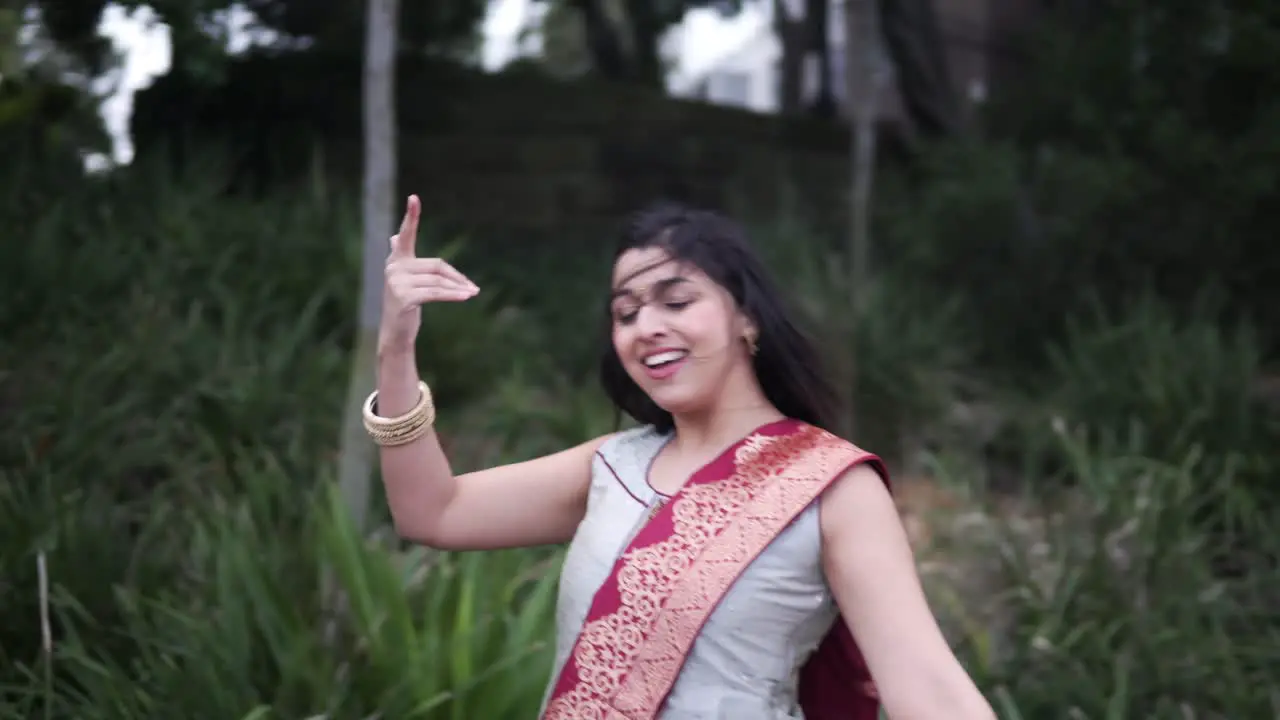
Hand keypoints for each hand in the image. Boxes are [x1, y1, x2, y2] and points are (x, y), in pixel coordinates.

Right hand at [380, 194, 478, 350]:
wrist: (396, 333)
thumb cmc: (405, 303)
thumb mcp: (405, 279)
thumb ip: (401, 257)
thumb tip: (392, 237)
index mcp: (396, 259)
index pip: (405, 234)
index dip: (411, 216)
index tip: (414, 197)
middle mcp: (393, 267)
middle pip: (436, 265)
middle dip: (456, 277)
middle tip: (474, 289)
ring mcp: (396, 282)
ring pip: (438, 281)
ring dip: (458, 288)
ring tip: (472, 294)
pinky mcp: (403, 296)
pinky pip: (435, 292)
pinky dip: (453, 295)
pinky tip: (466, 296)